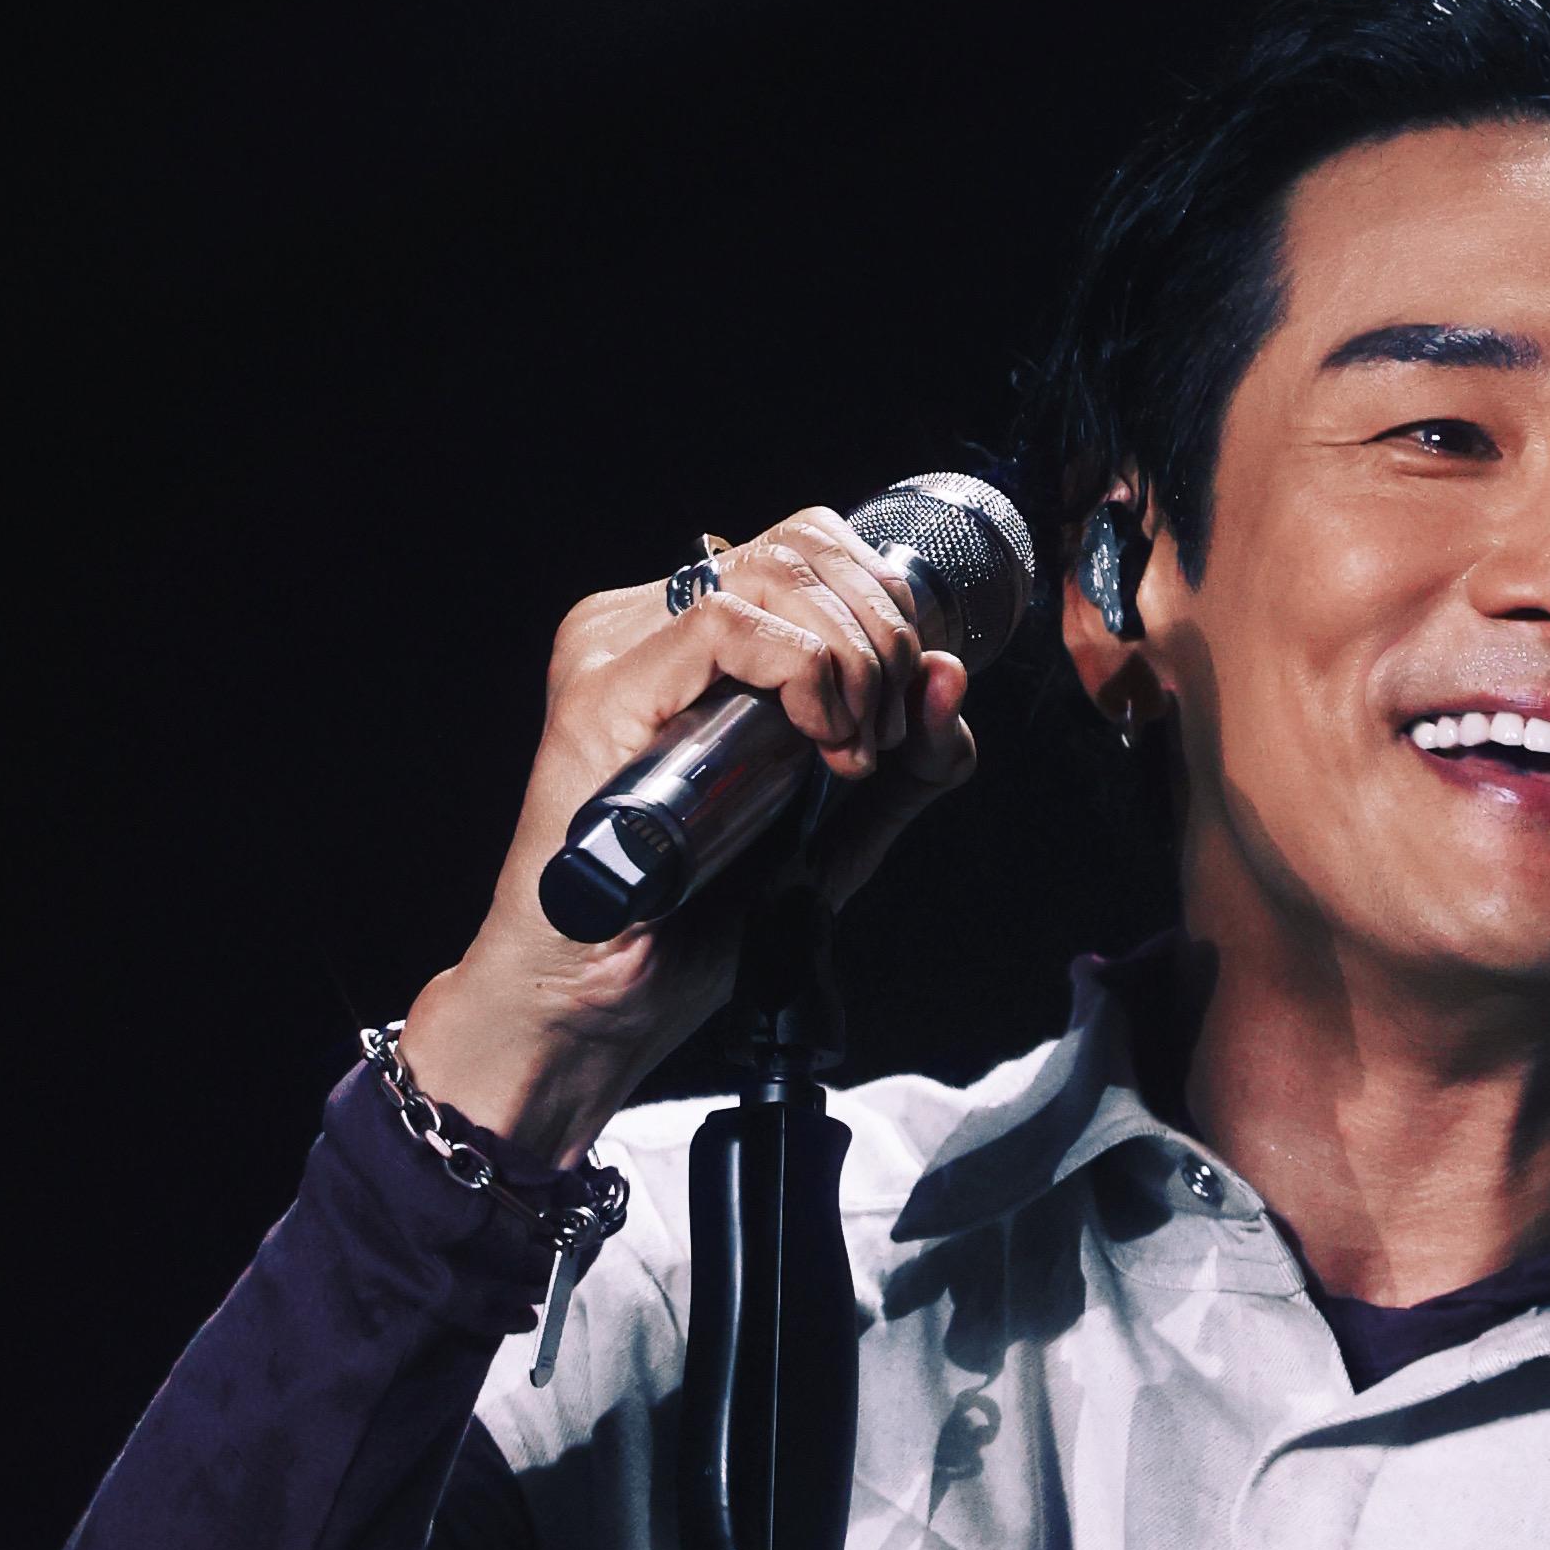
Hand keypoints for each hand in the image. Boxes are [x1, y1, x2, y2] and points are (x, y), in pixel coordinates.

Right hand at [397, 511, 976, 1163]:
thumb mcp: (834, 834)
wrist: (598, 1004)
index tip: (906, 707)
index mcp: (691, 639)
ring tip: (851, 754)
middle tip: (884, 739)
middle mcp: (647, 625)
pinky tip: (822, 745)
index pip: (810, 549)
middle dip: (884, 635)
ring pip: (775, 572)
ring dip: (854, 659)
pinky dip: (808, 673)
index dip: (886, 608)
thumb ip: (904, 765)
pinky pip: (729, 625)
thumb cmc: (689, 926)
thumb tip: (950, 678)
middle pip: (805, 545)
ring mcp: (617, 649)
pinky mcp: (603, 691)